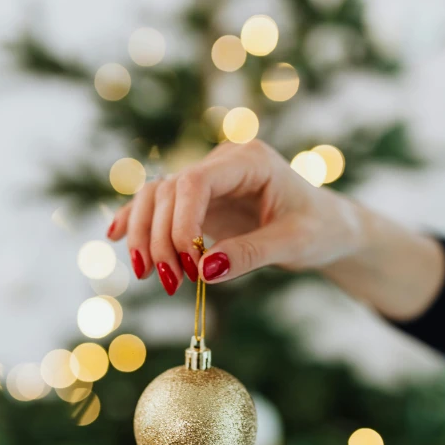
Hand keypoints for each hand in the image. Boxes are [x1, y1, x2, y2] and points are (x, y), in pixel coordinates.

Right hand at [107, 140, 362, 294]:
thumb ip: (251, 254)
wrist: (329, 226)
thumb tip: (203, 271)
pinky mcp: (200, 201)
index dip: (181, 224)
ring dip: (145, 236)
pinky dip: (138, 220)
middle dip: (161, 239)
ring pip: (156, 197)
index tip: (189, 267)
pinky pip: (160, 205)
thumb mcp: (293, 245)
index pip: (195, 183)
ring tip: (149, 276)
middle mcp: (223, 164)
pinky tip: (115, 236)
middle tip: (170, 283)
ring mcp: (208, 180)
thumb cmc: (319, 229)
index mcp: (249, 161)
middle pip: (168, 191)